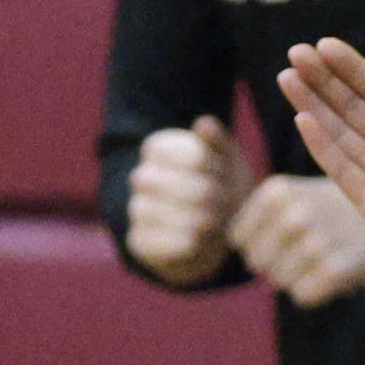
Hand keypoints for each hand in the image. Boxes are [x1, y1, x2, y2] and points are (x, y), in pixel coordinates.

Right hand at [123, 114, 242, 282]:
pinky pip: (154, 241)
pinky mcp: (138, 240)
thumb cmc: (226, 187)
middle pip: (161, 180)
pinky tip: (200, 239)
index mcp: (158, 148)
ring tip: (215, 222)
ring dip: (193, 219)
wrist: (223, 231)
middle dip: (200, 193)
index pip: (175, 151)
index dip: (205, 164)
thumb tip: (203, 123)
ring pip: (155, 211)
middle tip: (224, 202)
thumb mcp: (229, 162)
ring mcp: (136, 208)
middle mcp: (141, 176)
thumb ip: (217, 141)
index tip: (222, 173)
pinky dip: (182, 242)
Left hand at [227, 168, 364, 307]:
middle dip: (276, 263)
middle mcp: (293, 214)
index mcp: (275, 192)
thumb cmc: (325, 208)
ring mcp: (316, 242)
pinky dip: (315, 291)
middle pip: (258, 265)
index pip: (238, 241)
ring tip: (321, 257)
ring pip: (279, 282)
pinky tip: (333, 270)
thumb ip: (251, 215)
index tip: (282, 236)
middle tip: (305, 249)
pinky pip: (303, 296)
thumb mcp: (286, 194)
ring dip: (297, 277)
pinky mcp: (337, 269)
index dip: (259, 244)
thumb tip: (220, 241)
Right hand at [277, 36, 364, 258]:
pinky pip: (344, 171)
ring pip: (340, 134)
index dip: (351, 68)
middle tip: (295, 52)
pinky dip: (323, 147)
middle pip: (352, 108)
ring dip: (313, 106)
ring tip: (287, 77)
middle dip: (323, 81)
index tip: (324, 45)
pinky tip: (303, 120)